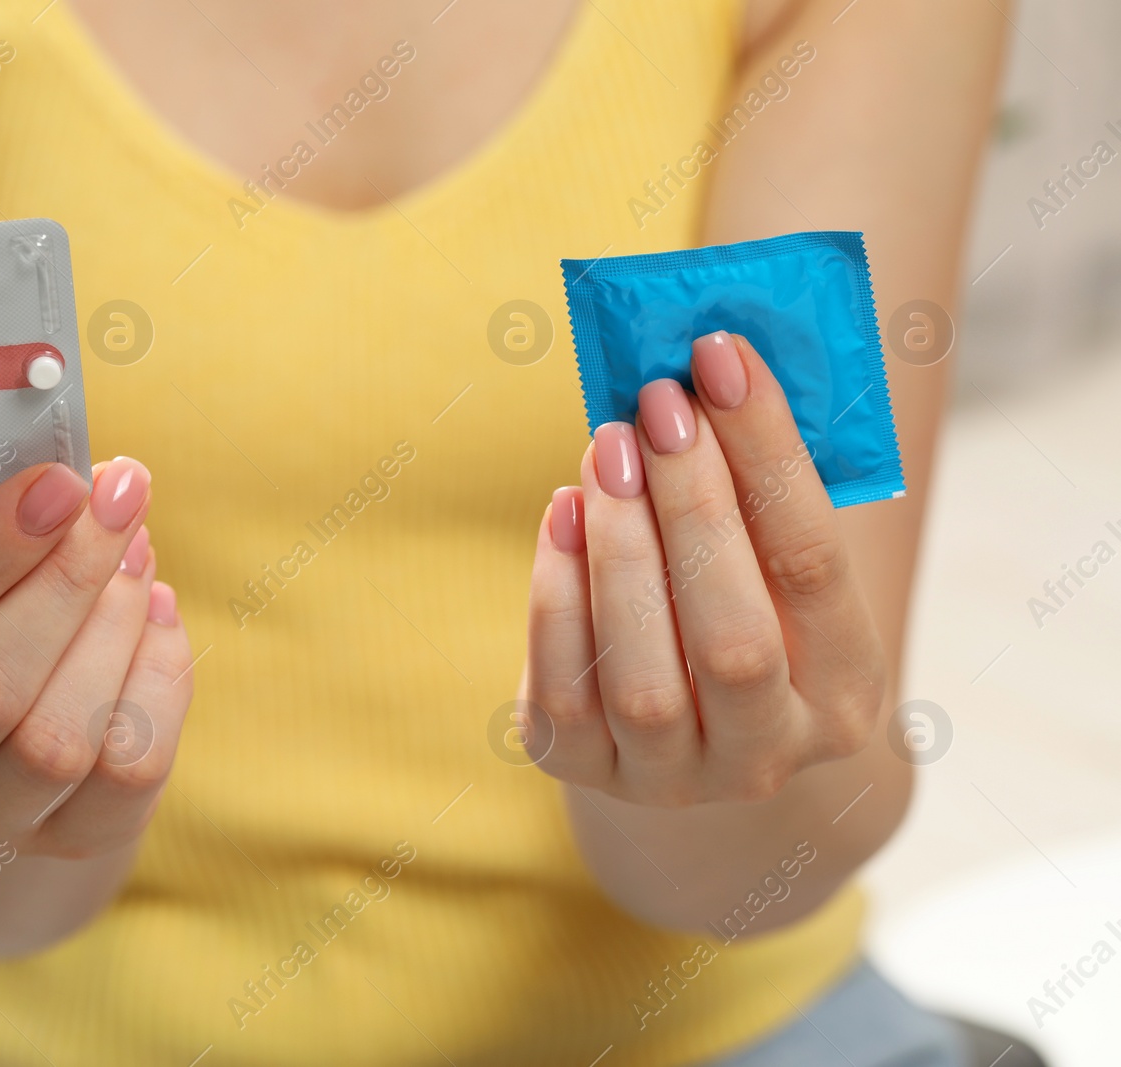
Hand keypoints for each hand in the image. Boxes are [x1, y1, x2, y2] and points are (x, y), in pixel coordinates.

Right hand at [0, 458, 192, 857]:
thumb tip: (84, 484)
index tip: (59, 482)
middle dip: (68, 581)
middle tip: (120, 500)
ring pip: (57, 743)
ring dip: (115, 630)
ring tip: (136, 557)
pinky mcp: (65, 843)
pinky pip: (130, 773)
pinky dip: (160, 683)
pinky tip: (157, 618)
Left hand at [524, 331, 885, 804]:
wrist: (677, 731)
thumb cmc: (732, 608)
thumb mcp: (768, 567)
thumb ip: (754, 493)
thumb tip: (703, 366)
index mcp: (845, 695)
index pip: (813, 567)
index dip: (767, 456)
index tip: (722, 359)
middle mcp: (768, 754)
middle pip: (734, 638)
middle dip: (692, 507)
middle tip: (658, 404)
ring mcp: (673, 779)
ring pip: (643, 678)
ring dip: (621, 548)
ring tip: (608, 447)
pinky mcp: (584, 770)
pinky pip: (564, 690)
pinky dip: (557, 594)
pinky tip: (563, 511)